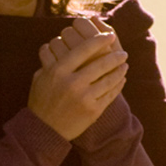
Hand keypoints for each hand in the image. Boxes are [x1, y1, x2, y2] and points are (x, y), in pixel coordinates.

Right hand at [28, 17, 127, 139]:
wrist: (44, 129)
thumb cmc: (42, 99)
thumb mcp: (40, 76)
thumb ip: (50, 58)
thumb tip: (59, 38)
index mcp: (58, 71)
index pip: (84, 49)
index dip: (99, 40)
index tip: (110, 35)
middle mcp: (72, 83)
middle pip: (101, 64)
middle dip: (116, 56)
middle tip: (123, 52)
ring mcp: (84, 98)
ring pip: (109, 79)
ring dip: (120, 70)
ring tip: (124, 64)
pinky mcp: (93, 110)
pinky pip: (111, 94)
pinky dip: (118, 85)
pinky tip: (121, 79)